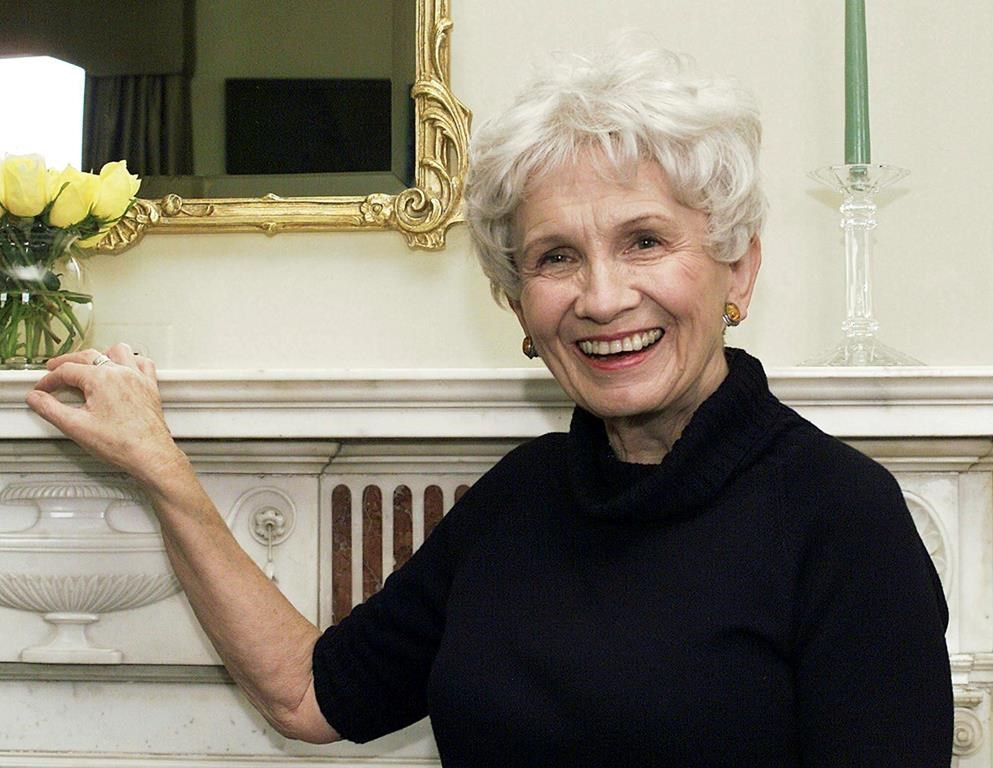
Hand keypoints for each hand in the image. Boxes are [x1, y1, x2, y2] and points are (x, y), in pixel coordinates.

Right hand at [25, 344, 187, 487]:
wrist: (150, 454)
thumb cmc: (120, 443)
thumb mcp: (75, 427)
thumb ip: (50, 409)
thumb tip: (36, 398)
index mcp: (102, 378)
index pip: (67, 371)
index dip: (49, 380)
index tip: (42, 389)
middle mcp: (122, 372)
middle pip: (88, 356)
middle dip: (67, 362)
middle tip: (55, 371)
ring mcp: (138, 378)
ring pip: (118, 351)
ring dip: (101, 355)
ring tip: (88, 366)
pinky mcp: (150, 387)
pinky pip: (142, 363)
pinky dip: (130, 361)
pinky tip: (123, 369)